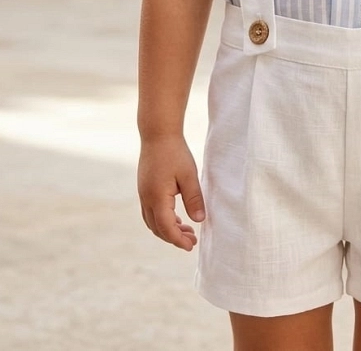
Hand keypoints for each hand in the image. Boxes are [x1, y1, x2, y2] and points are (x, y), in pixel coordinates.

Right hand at [138, 135, 205, 250]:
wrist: (157, 133)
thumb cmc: (175, 152)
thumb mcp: (189, 175)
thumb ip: (194, 198)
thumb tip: (199, 221)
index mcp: (157, 197)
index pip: (166, 228)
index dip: (178, 240)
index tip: (192, 246)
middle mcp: (146, 199)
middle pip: (158, 228)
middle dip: (174, 238)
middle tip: (193, 240)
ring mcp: (143, 194)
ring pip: (152, 222)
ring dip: (168, 230)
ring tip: (187, 231)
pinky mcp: (144, 188)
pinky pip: (150, 212)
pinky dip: (162, 220)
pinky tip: (177, 218)